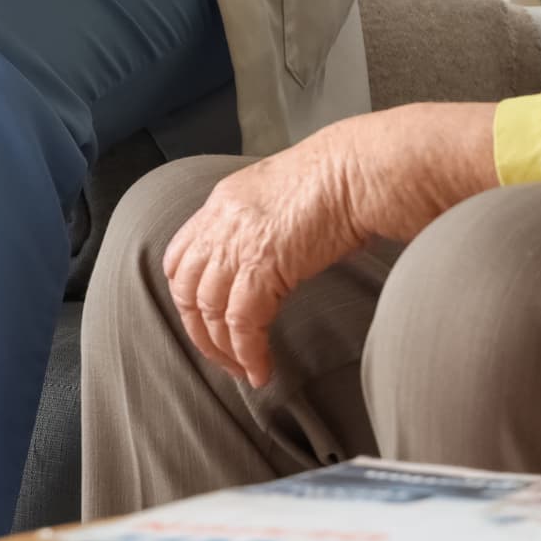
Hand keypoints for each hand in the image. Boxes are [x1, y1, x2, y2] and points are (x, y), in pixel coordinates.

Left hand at [163, 103, 500, 387]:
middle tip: (225, 358)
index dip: (187, 294)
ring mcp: (238, 243)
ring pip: (209, 313)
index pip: (179, 255)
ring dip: (224, 351)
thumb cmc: (341, 177)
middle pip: (186, 289)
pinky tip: (263, 370)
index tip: (205, 320)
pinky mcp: (262, 267)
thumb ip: (265, 222)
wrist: (360, 168)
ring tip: (246, 372)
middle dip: (200, 332)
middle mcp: (222, 221)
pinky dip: (249, 354)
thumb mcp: (286, 191)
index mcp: (225, 199)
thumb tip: (276, 260)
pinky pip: (242, 325)